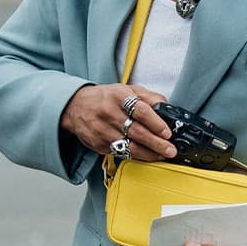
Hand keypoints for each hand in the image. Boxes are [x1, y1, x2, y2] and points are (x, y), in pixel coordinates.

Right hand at [60, 83, 177, 160]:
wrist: (76, 106)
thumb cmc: (105, 98)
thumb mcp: (126, 89)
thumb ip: (148, 97)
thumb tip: (167, 108)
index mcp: (118, 96)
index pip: (140, 110)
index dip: (156, 123)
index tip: (167, 132)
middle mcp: (109, 113)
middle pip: (137, 131)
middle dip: (157, 143)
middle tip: (170, 150)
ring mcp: (102, 130)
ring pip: (129, 146)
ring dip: (148, 154)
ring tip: (161, 155)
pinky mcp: (98, 144)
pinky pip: (120, 152)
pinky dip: (135, 156)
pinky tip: (146, 156)